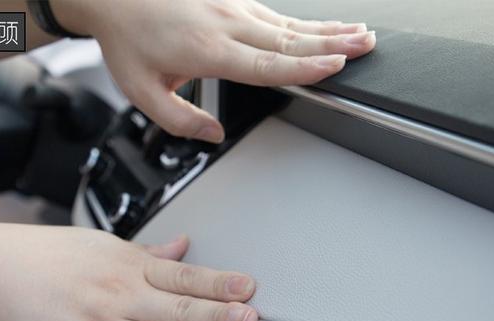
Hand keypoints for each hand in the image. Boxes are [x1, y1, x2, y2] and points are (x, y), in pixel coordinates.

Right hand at [0, 223, 257, 320]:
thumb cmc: (49, 256)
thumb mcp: (102, 245)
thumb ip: (148, 253)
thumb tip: (183, 246)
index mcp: (126, 266)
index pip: (182, 275)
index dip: (218, 282)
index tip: (247, 288)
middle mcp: (115, 298)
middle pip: (173, 310)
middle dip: (215, 316)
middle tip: (246, 320)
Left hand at [54, 0, 375, 142]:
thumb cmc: (127, 40)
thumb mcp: (141, 92)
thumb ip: (179, 120)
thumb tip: (214, 135)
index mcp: (207, 50)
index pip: (266, 63)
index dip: (304, 68)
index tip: (336, 66)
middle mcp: (226, 24)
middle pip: (289, 39)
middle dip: (332, 44)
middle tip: (366, 47)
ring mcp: (231, 6)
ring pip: (288, 23)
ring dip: (326, 29)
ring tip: (359, 33)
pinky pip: (275, 13)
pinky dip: (304, 22)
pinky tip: (322, 26)